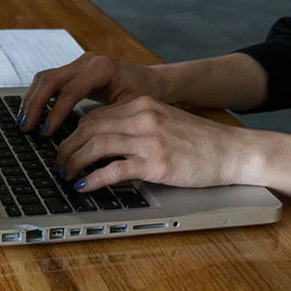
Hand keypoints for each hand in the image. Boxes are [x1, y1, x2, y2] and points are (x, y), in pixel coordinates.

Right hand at [19, 52, 161, 135]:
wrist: (152, 81)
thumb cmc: (144, 95)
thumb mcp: (130, 109)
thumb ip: (106, 121)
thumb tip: (82, 143)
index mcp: (102, 69)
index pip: (70, 90)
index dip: (55, 112)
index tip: (46, 132)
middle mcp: (88, 61)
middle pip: (51, 79)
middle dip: (35, 104)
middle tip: (26, 128)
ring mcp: (80, 63)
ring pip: (46, 77)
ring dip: (32, 99)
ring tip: (25, 122)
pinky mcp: (76, 69)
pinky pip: (50, 80)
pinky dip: (39, 96)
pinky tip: (33, 114)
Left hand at [56, 95, 246, 191]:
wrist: (231, 150)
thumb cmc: (200, 141)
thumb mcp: (164, 121)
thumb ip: (136, 125)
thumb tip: (104, 141)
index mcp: (143, 104)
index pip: (95, 114)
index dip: (73, 132)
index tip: (64, 147)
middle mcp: (143, 116)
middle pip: (89, 127)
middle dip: (67, 147)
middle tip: (58, 164)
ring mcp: (149, 139)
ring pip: (96, 145)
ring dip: (74, 162)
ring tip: (65, 175)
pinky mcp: (156, 163)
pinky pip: (114, 169)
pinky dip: (93, 179)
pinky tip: (84, 186)